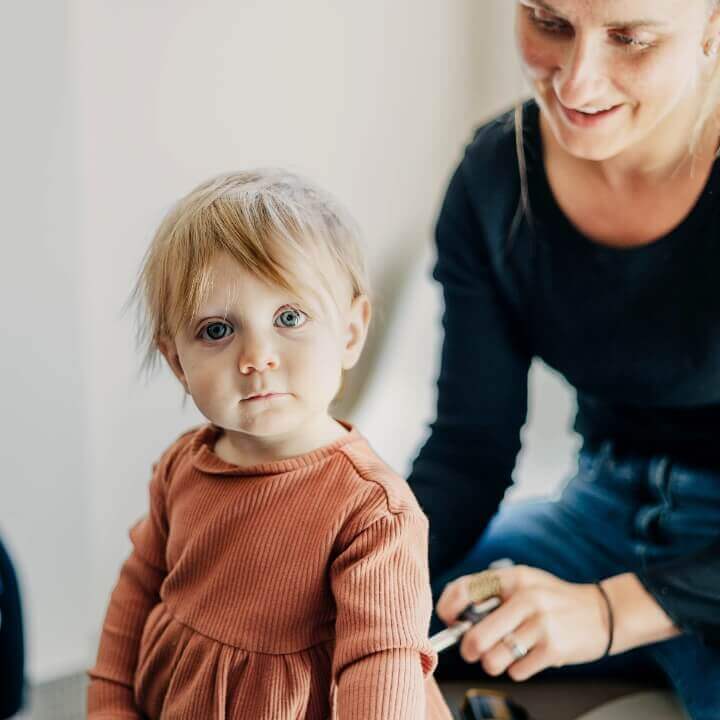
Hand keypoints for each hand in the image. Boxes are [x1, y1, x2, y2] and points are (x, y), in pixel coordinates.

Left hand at [435, 565, 609, 680]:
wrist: (602, 612)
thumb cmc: (552, 600)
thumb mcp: (524, 583)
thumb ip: (493, 595)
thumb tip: (458, 619)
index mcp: (512, 577)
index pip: (464, 589)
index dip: (448, 610)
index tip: (449, 622)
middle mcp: (525, 597)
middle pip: (475, 636)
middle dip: (468, 649)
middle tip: (473, 651)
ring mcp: (540, 623)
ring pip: (493, 659)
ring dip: (493, 663)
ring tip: (504, 654)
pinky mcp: (553, 648)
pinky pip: (517, 670)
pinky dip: (517, 669)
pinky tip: (529, 657)